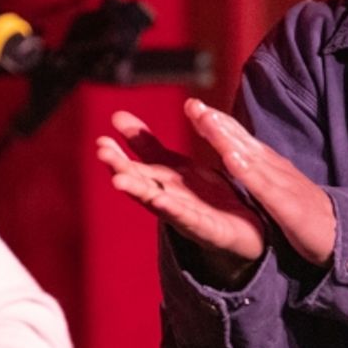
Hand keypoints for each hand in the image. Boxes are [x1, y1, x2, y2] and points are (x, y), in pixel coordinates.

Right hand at [97, 108, 266, 271]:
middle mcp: (169, 202)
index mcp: (163, 185)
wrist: (247, 231)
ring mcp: (187, 218)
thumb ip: (148, 146)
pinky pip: (191, 220)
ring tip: (119, 181)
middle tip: (102, 154)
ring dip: (139, 192)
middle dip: (121, 171)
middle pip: (141, 185)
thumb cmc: (206, 199)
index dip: (118, 156)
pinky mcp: (208, 231)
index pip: (136, 169)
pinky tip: (162, 201)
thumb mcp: (176, 166)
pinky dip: (175, 212)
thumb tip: (117, 116)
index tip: (101, 140)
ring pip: (159, 204)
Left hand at [183, 99, 335, 268]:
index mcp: (270, 166)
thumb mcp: (279, 185)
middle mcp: (275, 168)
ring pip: (250, 157)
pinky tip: (232, 160)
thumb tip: (235, 152)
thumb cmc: (307, 211)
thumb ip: (259, 169)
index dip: (217, 122)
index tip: (193, 106)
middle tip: (193, 105)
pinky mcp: (289, 206)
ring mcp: (282, 185)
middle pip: (242, 141)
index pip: (240, 139)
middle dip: (217, 122)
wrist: (342, 231)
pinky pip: (265, 188)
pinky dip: (248, 172)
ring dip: (228, 139)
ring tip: (207, 122)